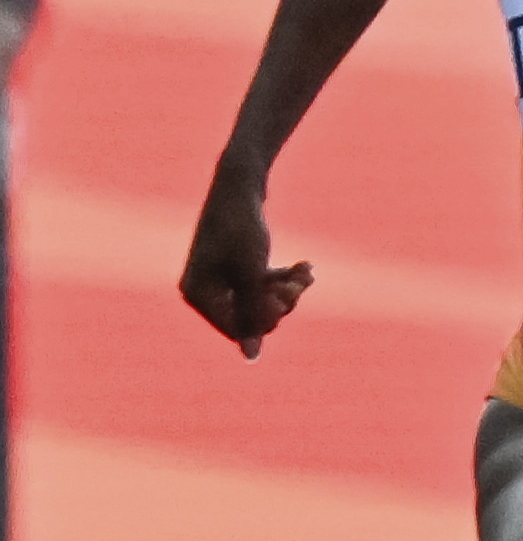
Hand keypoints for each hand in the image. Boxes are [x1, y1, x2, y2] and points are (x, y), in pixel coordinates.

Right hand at [178, 176, 313, 359]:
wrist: (241, 184)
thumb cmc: (243, 227)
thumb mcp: (251, 272)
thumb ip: (251, 313)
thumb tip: (251, 356)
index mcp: (197, 294)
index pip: (237, 330)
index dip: (268, 318)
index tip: (290, 296)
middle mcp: (203, 291)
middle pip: (252, 317)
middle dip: (281, 301)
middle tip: (302, 281)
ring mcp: (219, 280)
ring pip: (263, 302)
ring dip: (289, 289)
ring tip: (307, 271)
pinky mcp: (235, 269)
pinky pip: (264, 286)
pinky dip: (284, 278)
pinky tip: (305, 266)